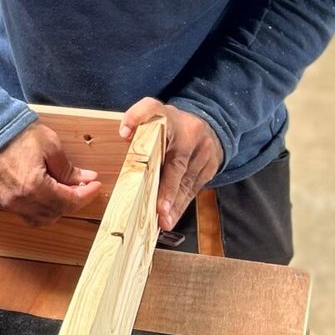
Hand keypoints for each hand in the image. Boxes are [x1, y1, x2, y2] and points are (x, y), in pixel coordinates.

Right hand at [0, 120, 103, 226]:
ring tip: (67, 192)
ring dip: (58, 209)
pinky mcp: (2, 202)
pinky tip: (49, 196)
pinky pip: (27, 214)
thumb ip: (68, 168)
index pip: (69, 201)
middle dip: (74, 202)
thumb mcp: (50, 146)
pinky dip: (42, 210)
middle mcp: (21, 202)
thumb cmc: (17, 135)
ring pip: (42, 219)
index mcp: (35, 187)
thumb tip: (85, 180)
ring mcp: (10, 204)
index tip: (95, 185)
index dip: (86, 194)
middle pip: (56, 213)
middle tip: (84, 187)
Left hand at [120, 99, 223, 230]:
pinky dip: (181, 204)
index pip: (151, 112)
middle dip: (168, 190)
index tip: (125, 135)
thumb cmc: (171, 125)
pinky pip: (194, 189)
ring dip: (175, 204)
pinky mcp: (210, 168)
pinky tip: (171, 217)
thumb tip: (124, 134)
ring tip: (163, 221)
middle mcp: (189, 135)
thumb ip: (137, 118)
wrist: (209, 125)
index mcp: (169, 118)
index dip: (137, 120)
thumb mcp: (153, 114)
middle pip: (176, 165)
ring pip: (187, 182)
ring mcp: (203, 152)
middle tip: (159, 210)